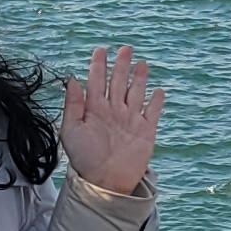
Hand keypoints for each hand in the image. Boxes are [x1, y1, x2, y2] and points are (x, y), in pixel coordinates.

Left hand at [60, 42, 164, 194]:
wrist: (105, 182)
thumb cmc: (84, 159)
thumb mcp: (71, 130)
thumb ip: (73, 104)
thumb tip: (71, 79)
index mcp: (94, 110)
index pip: (96, 81)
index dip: (98, 65)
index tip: (100, 50)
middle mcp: (113, 112)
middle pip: (118, 82)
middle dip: (121, 65)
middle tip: (125, 48)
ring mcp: (130, 120)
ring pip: (136, 93)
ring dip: (139, 78)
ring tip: (141, 63)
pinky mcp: (145, 131)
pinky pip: (153, 112)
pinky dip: (156, 101)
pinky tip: (159, 90)